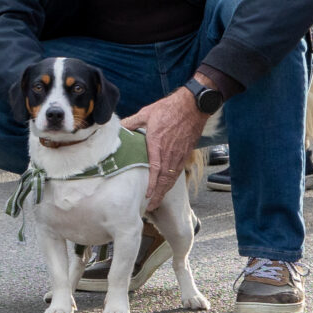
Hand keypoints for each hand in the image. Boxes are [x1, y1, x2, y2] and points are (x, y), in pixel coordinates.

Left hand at [122, 85, 207, 208]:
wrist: (193, 106)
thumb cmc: (169, 109)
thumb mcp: (146, 113)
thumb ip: (131, 123)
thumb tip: (119, 129)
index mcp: (158, 144)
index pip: (155, 169)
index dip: (152, 184)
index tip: (147, 196)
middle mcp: (170, 153)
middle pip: (165, 179)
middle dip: (158, 195)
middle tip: (151, 206)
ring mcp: (180, 154)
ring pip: (172, 178)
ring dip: (165, 191)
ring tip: (157, 201)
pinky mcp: (186, 153)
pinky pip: (178, 171)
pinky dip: (171, 182)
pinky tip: (166, 186)